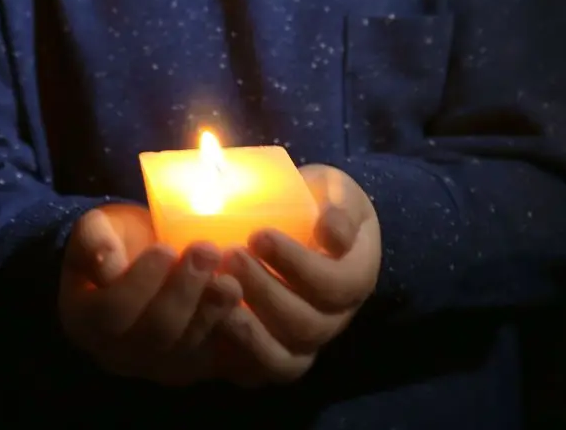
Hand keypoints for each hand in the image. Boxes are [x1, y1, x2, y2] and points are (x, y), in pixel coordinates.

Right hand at [57, 203, 241, 385]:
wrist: (141, 262)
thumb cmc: (119, 243)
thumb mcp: (98, 229)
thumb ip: (95, 239)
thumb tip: (106, 259)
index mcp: (86, 321)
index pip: (112, 312)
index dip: (140, 283)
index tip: (165, 249)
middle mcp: (121, 353)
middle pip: (156, 334)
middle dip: (186, 292)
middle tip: (209, 251)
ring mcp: (160, 366)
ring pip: (190, 351)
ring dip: (214, 314)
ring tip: (231, 280)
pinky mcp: (197, 367)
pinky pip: (220, 362)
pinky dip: (237, 339)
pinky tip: (250, 309)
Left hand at [218, 164, 380, 385]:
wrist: (301, 227)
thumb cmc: (317, 204)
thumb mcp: (336, 191)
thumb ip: (342, 207)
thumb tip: (332, 234)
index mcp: (356, 279)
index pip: (335, 285)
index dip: (297, 265)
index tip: (260, 235)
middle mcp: (334, 320)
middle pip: (305, 324)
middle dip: (264, 291)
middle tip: (230, 256)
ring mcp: (304, 344)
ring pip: (283, 358)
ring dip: (248, 329)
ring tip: (217, 290)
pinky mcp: (272, 357)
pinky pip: (257, 374)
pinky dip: (234, 354)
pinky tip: (209, 322)